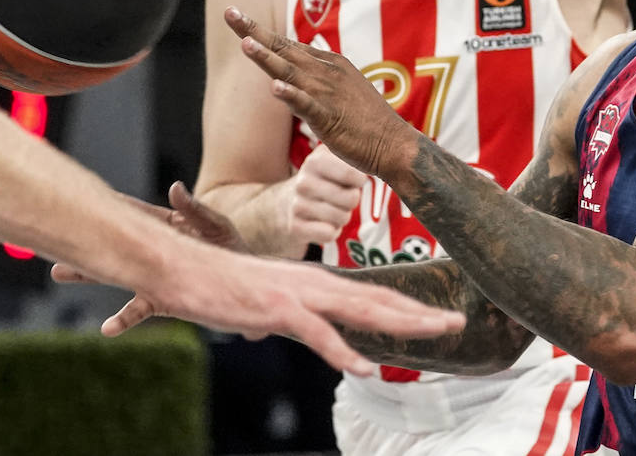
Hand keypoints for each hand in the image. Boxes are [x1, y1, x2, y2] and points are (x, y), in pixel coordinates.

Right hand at [52, 182, 251, 331]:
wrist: (249, 281)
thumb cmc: (231, 245)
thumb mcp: (215, 222)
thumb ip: (193, 209)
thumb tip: (174, 188)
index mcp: (163, 226)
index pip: (129, 213)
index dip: (106, 207)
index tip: (77, 198)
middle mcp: (153, 250)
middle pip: (113, 243)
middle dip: (85, 240)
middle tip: (53, 230)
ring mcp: (155, 275)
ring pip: (118, 274)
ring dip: (91, 274)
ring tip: (60, 270)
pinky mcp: (164, 299)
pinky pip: (140, 308)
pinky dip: (124, 319)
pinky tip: (107, 329)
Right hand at [53, 183, 463, 373]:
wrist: (178, 266)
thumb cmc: (218, 284)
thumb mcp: (264, 300)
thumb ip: (291, 313)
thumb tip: (307, 328)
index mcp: (313, 281)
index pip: (370, 293)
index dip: (407, 305)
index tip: (437, 315)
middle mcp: (313, 283)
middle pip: (377, 299)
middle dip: (420, 313)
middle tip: (458, 322)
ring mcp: (296, 294)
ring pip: (360, 310)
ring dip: (401, 324)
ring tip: (436, 333)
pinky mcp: (275, 308)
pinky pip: (316, 334)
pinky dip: (343, 352)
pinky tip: (365, 369)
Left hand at [224, 7, 420, 181]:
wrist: (393, 144)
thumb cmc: (366, 121)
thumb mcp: (340, 90)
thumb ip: (316, 79)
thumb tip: (290, 77)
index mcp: (328, 64)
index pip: (287, 45)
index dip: (260, 31)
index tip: (236, 15)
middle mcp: (326, 72)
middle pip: (283, 49)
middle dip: (254, 31)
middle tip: (230, 13)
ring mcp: (327, 93)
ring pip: (290, 72)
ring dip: (267, 58)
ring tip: (245, 43)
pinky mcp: (329, 118)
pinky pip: (306, 104)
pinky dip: (291, 94)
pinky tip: (275, 87)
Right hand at [284, 144, 365, 246]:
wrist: (290, 201)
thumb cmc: (325, 178)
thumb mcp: (335, 157)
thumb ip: (355, 152)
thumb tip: (378, 155)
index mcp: (315, 161)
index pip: (353, 174)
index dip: (359, 180)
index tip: (353, 178)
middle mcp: (303, 182)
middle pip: (351, 199)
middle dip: (352, 200)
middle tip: (341, 196)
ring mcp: (297, 205)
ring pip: (342, 218)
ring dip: (343, 216)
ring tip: (331, 207)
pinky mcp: (295, 227)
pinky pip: (329, 234)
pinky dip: (333, 231)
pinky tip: (323, 222)